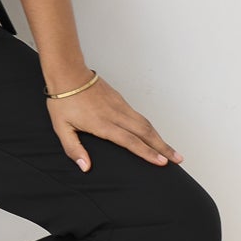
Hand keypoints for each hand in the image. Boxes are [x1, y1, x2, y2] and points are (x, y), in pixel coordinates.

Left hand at [46, 73, 182, 172]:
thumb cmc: (63, 101)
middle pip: (145, 132)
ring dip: (160, 137)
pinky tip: (154, 134)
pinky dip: (151, 127)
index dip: (147, 152)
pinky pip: (139, 116)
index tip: (162, 162)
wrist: (68, 73)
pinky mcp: (120, 100)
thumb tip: (85, 167)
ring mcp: (120, 106)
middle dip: (163, 147)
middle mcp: (116, 114)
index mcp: (103, 124)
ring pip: (145, 123)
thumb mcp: (62, 128)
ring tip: (172, 150)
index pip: (130, 141)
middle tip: (178, 159)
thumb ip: (73, 149)